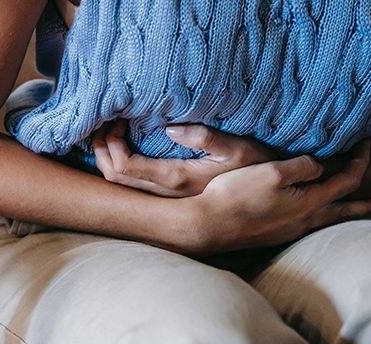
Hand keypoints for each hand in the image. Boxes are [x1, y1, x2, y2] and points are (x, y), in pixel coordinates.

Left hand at [92, 120, 276, 196]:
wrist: (269, 197)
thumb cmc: (258, 168)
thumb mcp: (240, 148)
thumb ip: (207, 138)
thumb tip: (171, 129)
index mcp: (177, 179)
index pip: (124, 167)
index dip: (110, 144)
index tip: (117, 119)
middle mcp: (165, 193)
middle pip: (113, 177)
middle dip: (101, 148)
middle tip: (105, 121)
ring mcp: (165, 196)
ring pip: (119, 183)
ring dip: (106, 156)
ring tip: (110, 130)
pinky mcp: (168, 194)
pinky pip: (131, 182)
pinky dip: (117, 163)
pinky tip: (122, 145)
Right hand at [188, 140, 370, 253]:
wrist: (207, 225)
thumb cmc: (236, 196)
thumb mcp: (272, 171)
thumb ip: (301, 166)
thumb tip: (317, 166)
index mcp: (309, 203)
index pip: (347, 181)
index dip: (360, 161)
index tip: (365, 144)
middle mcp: (303, 221)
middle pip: (344, 211)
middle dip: (364, 203)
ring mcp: (287, 231)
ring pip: (325, 220)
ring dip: (342, 211)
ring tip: (349, 207)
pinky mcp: (271, 235)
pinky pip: (305, 224)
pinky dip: (318, 216)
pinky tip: (307, 214)